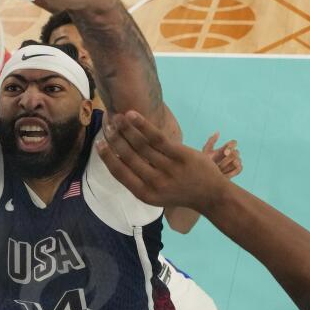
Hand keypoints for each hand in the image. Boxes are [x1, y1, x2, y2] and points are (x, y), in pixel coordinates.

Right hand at [97, 111, 228, 211]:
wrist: (210, 194)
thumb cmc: (180, 192)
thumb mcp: (156, 194)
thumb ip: (138, 179)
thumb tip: (118, 158)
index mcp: (145, 194)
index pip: (120, 173)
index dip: (107, 157)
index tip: (99, 143)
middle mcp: (155, 182)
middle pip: (129, 156)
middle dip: (115, 139)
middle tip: (107, 125)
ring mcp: (168, 169)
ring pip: (141, 145)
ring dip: (126, 129)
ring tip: (117, 118)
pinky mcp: (180, 155)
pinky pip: (157, 138)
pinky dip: (142, 125)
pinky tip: (132, 115)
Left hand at [202, 133, 241, 179]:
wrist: (206, 176)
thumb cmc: (205, 163)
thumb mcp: (206, 152)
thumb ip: (211, 141)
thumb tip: (218, 132)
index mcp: (226, 148)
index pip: (234, 142)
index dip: (231, 146)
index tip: (225, 152)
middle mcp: (232, 154)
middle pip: (236, 152)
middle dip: (228, 159)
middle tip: (220, 165)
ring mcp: (236, 162)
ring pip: (238, 160)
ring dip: (228, 166)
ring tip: (219, 171)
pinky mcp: (237, 170)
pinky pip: (239, 168)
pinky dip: (232, 171)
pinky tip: (224, 174)